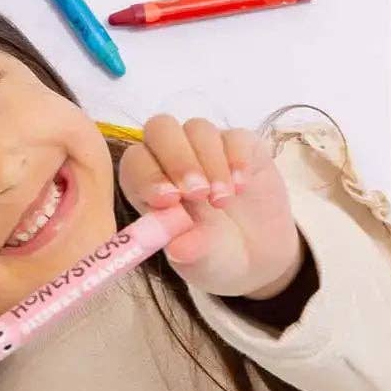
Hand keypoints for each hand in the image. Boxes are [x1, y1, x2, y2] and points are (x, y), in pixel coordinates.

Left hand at [119, 116, 302, 298]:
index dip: (147, 175)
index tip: (169, 201)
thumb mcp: (200, 262)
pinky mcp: (241, 147)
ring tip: (222, 201)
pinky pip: (235, 136)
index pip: (134, 162)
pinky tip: (241, 186)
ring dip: (210, 163)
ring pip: (198, 129)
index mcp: (146, 184)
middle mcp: (171, 159)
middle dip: (178, 159)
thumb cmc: (211, 256)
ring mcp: (206, 149)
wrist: (256, 257)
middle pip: (161, 129)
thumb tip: (177, 247)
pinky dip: (237, 158)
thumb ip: (189, 251)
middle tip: (198, 194)